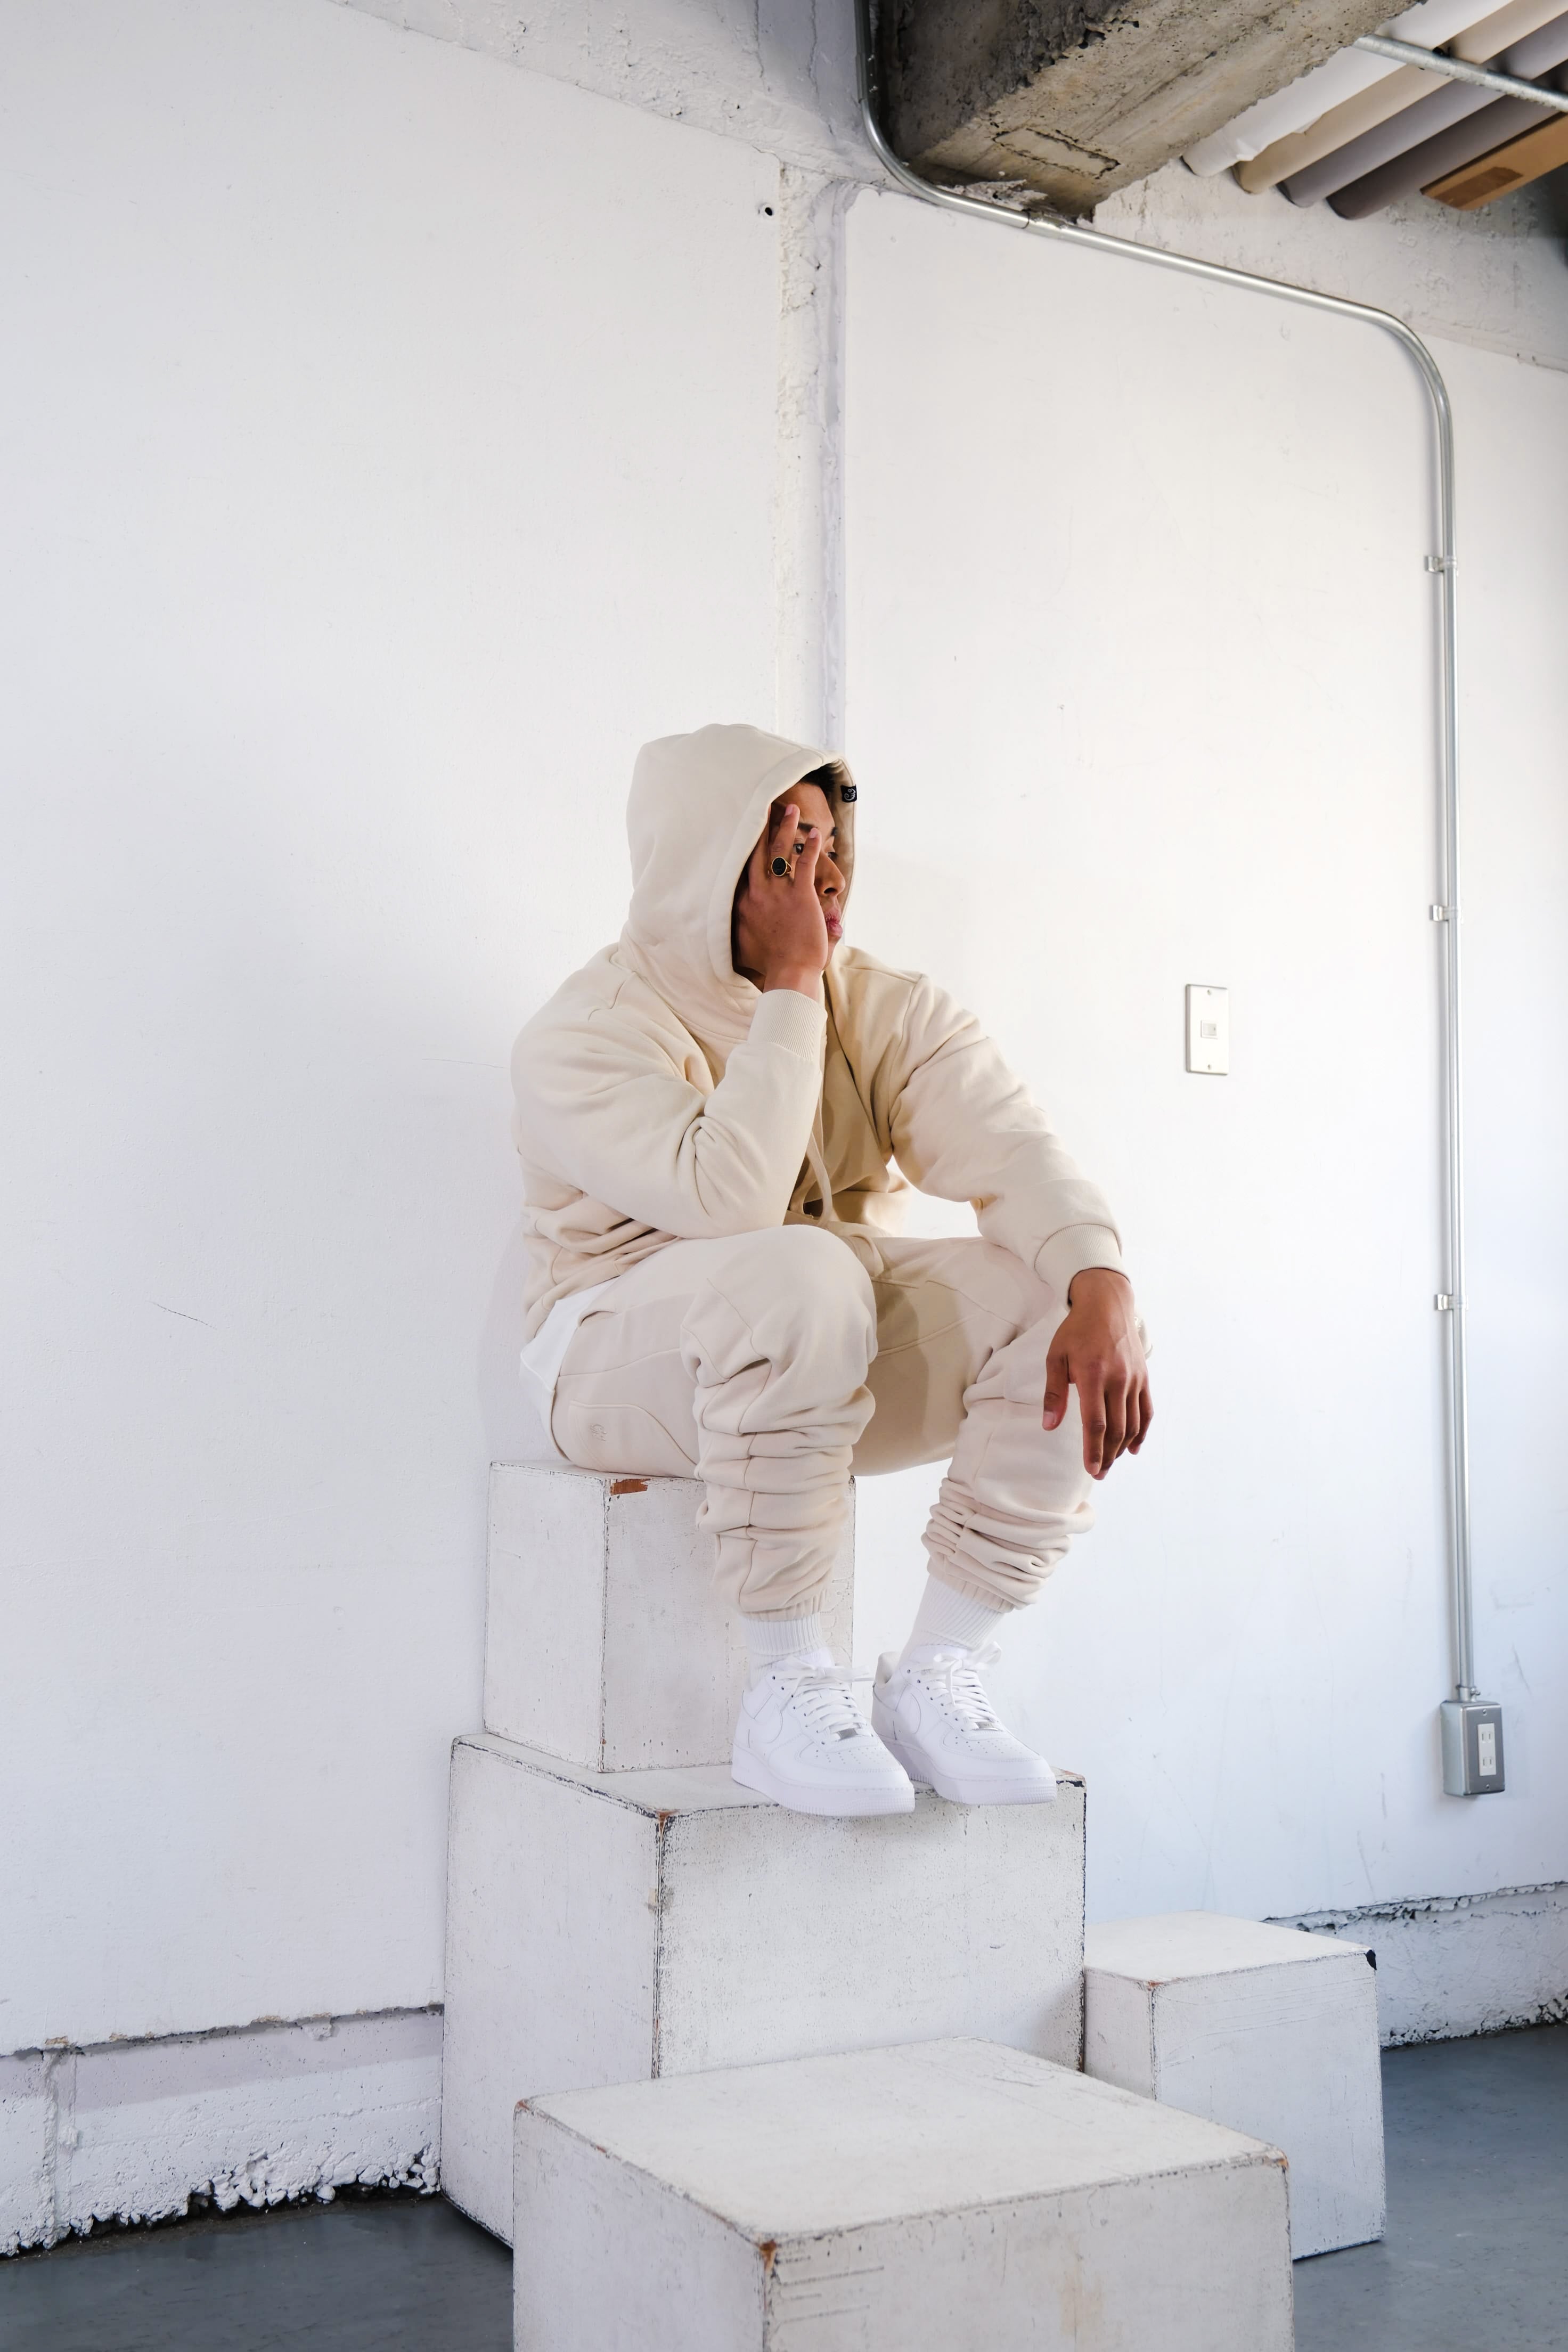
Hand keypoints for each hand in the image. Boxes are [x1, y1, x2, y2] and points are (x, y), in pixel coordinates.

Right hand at [732, 803, 830, 996]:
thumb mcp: (742, 945)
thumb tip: (734, 922)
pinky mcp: (801, 896)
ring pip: (781, 852)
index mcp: (744, 902)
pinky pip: (805, 865)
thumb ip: (739, 928)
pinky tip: (816, 834)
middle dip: (762, 826)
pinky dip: (811, 848)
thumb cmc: (768, 964)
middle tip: (766, 805)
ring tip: (792, 810)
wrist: (789, 973)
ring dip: (786, 828)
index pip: (742, 867)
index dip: (745, 846)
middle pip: (759, 852)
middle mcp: (758, 893)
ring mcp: (779, 893)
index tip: (745, 829)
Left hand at [1042, 1267, 1150, 1479]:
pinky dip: (1142, 1432)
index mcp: (1093, 1375)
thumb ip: (1053, 1393)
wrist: (1108, 1305)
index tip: (1091, 1470)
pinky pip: (1146, 1411)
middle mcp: (1118, 1379)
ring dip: (1122, 1448)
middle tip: (1098, 1473)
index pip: (1096, 1423)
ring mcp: (1134, 1379)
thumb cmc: (1076, 1331)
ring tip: (1110, 1462)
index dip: (1094, 1450)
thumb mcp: (1056, 1357)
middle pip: (1116, 1429)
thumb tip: (1049, 1425)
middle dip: (1107, 1456)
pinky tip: (1133, 1448)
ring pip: (1133, 1424)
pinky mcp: (1143, 1378)